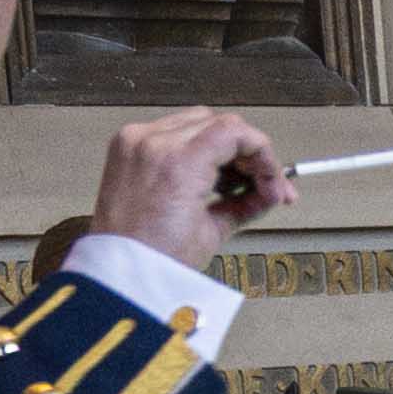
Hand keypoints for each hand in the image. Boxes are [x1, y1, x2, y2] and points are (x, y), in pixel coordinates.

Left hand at [93, 111, 288, 262]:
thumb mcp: (213, 232)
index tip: (274, 179)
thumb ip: (248, 203)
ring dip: (222, 149)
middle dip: (246, 153)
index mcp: (178, 162)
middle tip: (262, 184)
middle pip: (218, 124)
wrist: (118, 269)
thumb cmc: (155, 260)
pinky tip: (206, 176)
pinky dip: (194, 149)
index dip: (264, 155)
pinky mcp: (127, 146)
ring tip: (234, 184)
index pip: (235, 132)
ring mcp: (137, 141)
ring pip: (196, 124)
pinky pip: (171, 132)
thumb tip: (268, 192)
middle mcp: (154, 143)